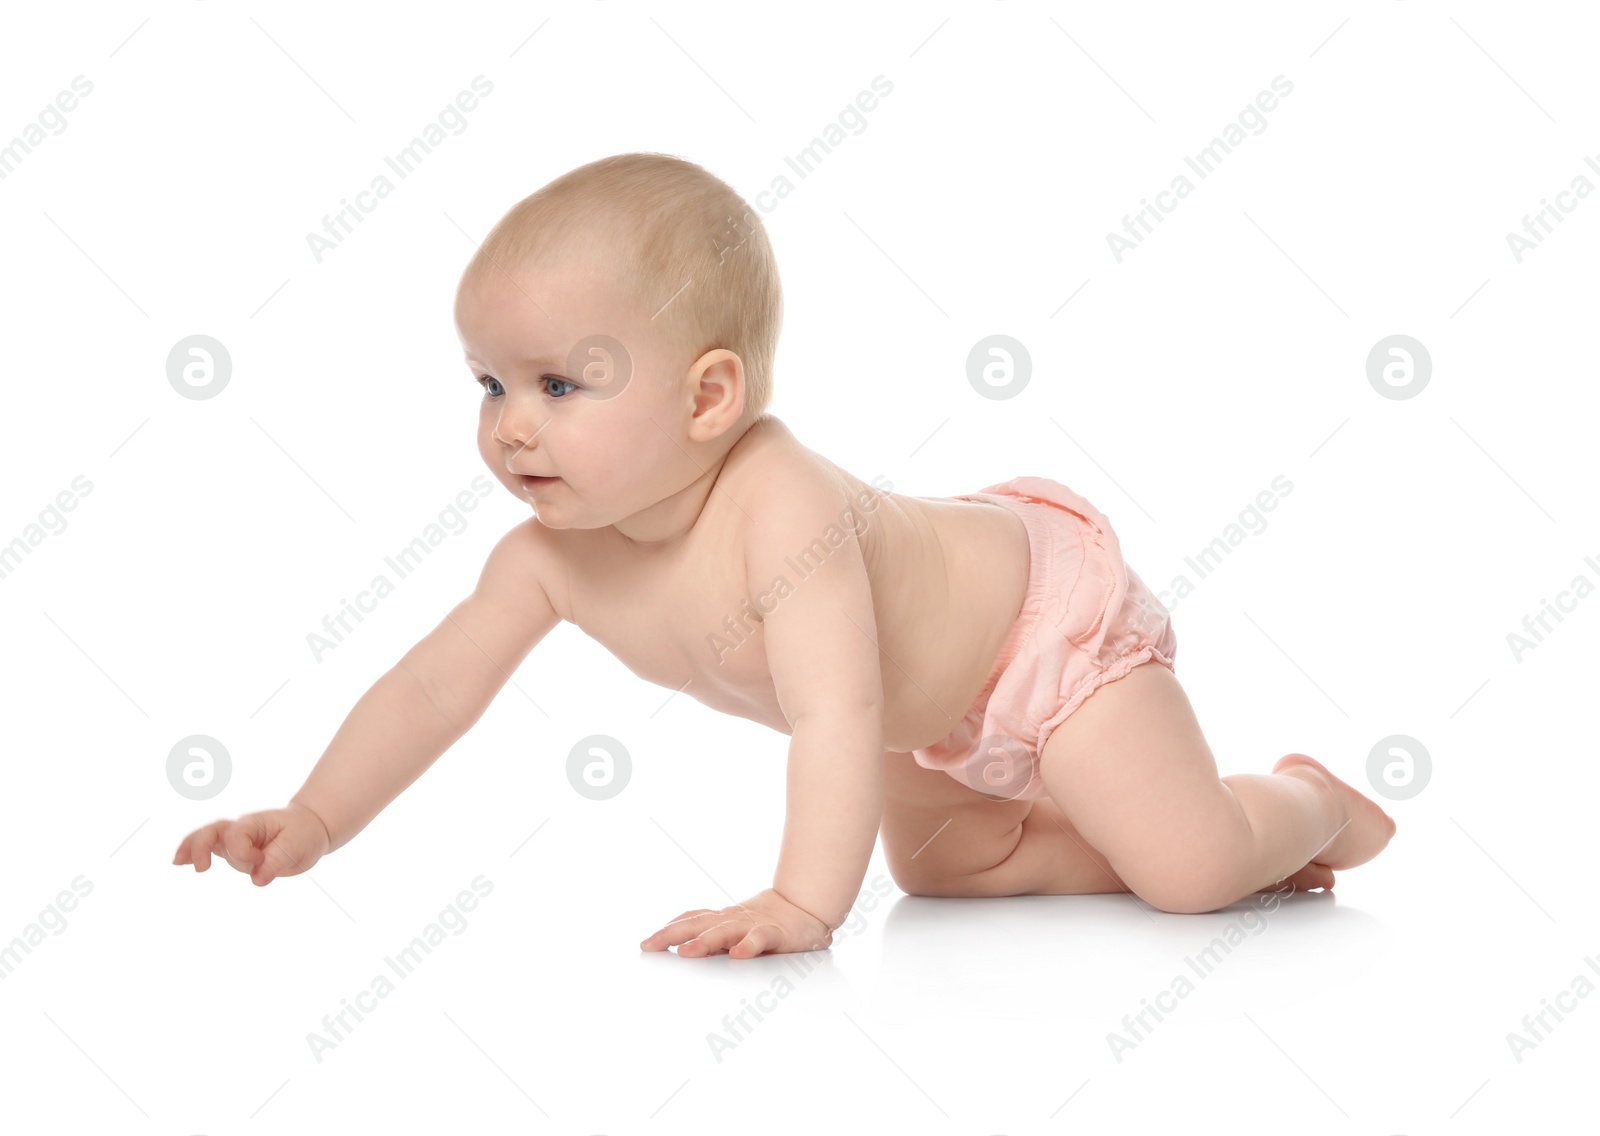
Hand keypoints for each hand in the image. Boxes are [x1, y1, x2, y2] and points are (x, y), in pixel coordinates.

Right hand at [172, 803, 331, 886]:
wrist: (309, 828)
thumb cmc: (303, 833)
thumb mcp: (297, 846)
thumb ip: (277, 861)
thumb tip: (257, 880)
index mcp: (255, 824)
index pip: (237, 837)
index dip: (245, 853)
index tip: (261, 861)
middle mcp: (241, 829)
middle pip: (213, 831)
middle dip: (202, 847)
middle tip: (202, 869)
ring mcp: (235, 839)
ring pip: (207, 838)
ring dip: (191, 849)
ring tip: (177, 862)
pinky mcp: (234, 850)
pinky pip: (210, 848)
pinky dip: (194, 853)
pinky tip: (180, 863)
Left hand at [640, 888, 833, 958]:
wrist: (805, 908)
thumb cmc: (766, 923)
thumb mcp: (735, 931)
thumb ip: (712, 939)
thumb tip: (680, 952)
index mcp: (721, 920)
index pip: (691, 920)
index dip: (668, 930)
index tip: (646, 942)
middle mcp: (732, 920)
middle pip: (697, 924)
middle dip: (672, 935)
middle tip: (650, 946)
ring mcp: (752, 926)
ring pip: (724, 932)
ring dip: (704, 942)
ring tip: (685, 952)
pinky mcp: (774, 934)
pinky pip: (760, 939)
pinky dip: (749, 946)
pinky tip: (738, 955)